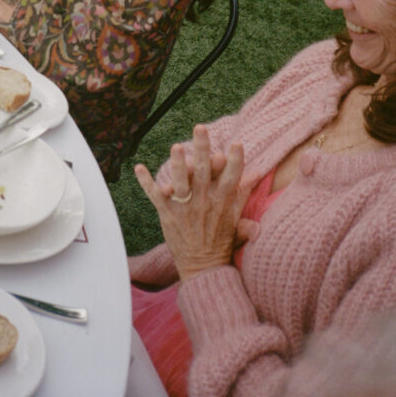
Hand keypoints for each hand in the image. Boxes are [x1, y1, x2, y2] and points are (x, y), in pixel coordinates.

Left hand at [134, 125, 252, 281]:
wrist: (203, 268)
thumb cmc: (220, 240)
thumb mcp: (236, 217)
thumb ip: (243, 193)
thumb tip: (257, 174)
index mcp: (222, 201)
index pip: (231, 177)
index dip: (235, 160)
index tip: (237, 144)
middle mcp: (204, 201)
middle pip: (204, 171)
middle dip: (202, 148)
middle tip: (200, 128)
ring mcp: (184, 207)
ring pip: (181, 181)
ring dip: (178, 164)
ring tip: (176, 147)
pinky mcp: (167, 213)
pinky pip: (155, 195)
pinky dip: (146, 181)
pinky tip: (138, 168)